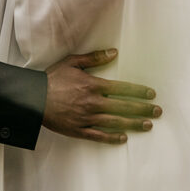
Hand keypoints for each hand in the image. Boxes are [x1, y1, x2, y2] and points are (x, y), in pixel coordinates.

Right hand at [42, 49, 160, 144]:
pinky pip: (98, 136)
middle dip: (143, 109)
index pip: (122, 88)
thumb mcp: (72, 62)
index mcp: (93, 85)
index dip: (138, 91)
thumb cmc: (52, 78)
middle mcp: (93, 102)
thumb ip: (94, 58)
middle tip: (157, 111)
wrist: (32, 98)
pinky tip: (123, 138)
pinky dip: (112, 137)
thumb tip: (114, 52)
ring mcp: (86, 118)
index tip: (152, 94)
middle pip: (123, 106)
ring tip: (147, 125)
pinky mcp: (78, 130)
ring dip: (133, 123)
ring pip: (115, 122)